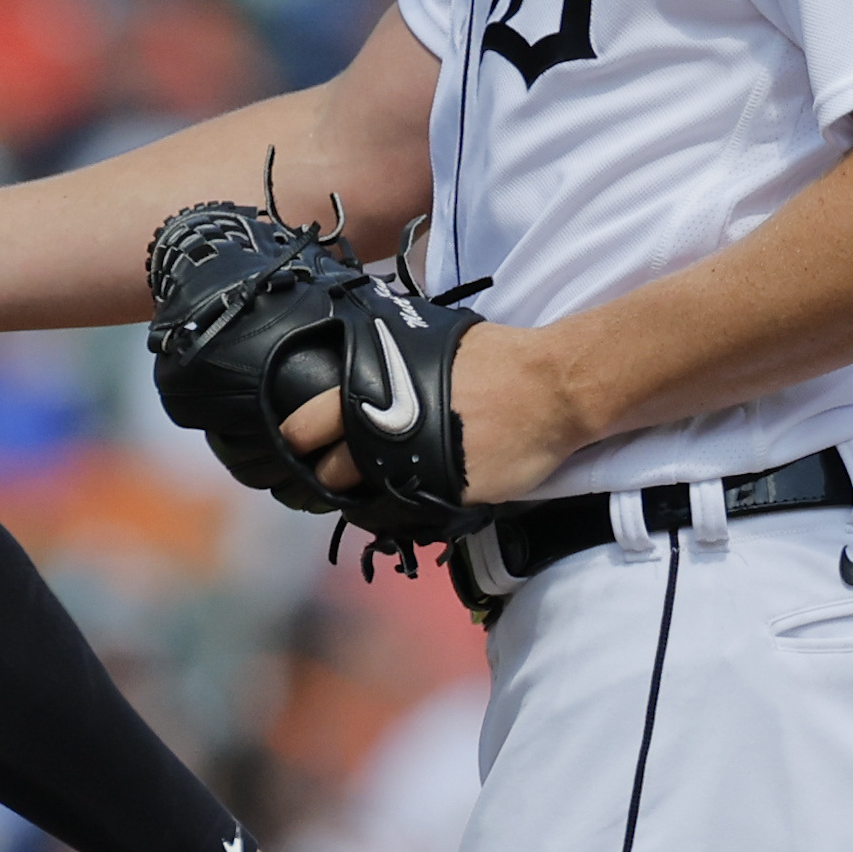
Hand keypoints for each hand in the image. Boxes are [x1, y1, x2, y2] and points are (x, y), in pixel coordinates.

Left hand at [277, 320, 588, 505]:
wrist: (551, 389)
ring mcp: (410, 466)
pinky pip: (407, 509)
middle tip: (337, 471)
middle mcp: (380, 430)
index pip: (304, 425)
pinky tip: (413, 492)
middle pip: (326, 470)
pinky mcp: (444, 494)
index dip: (301, 438)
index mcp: (369, 387)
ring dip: (364, 491)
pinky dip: (404, 505)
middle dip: (326, 473)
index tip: (305, 444)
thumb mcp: (424, 342)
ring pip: (362, 495)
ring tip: (380, 480)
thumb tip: (361, 364)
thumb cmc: (494, 358)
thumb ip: (384, 362)